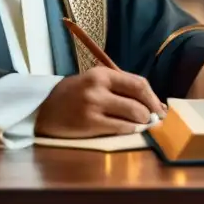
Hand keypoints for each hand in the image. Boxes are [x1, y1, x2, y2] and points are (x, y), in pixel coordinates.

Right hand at [34, 67, 165, 137]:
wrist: (43, 108)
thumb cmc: (73, 95)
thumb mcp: (94, 82)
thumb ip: (119, 88)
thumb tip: (152, 103)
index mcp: (101, 73)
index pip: (138, 83)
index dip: (153, 97)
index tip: (160, 108)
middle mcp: (98, 87)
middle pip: (139, 99)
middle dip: (151, 112)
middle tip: (154, 119)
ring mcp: (93, 105)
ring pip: (133, 115)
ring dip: (142, 122)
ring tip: (140, 124)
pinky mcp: (89, 123)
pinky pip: (120, 128)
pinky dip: (129, 130)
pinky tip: (128, 129)